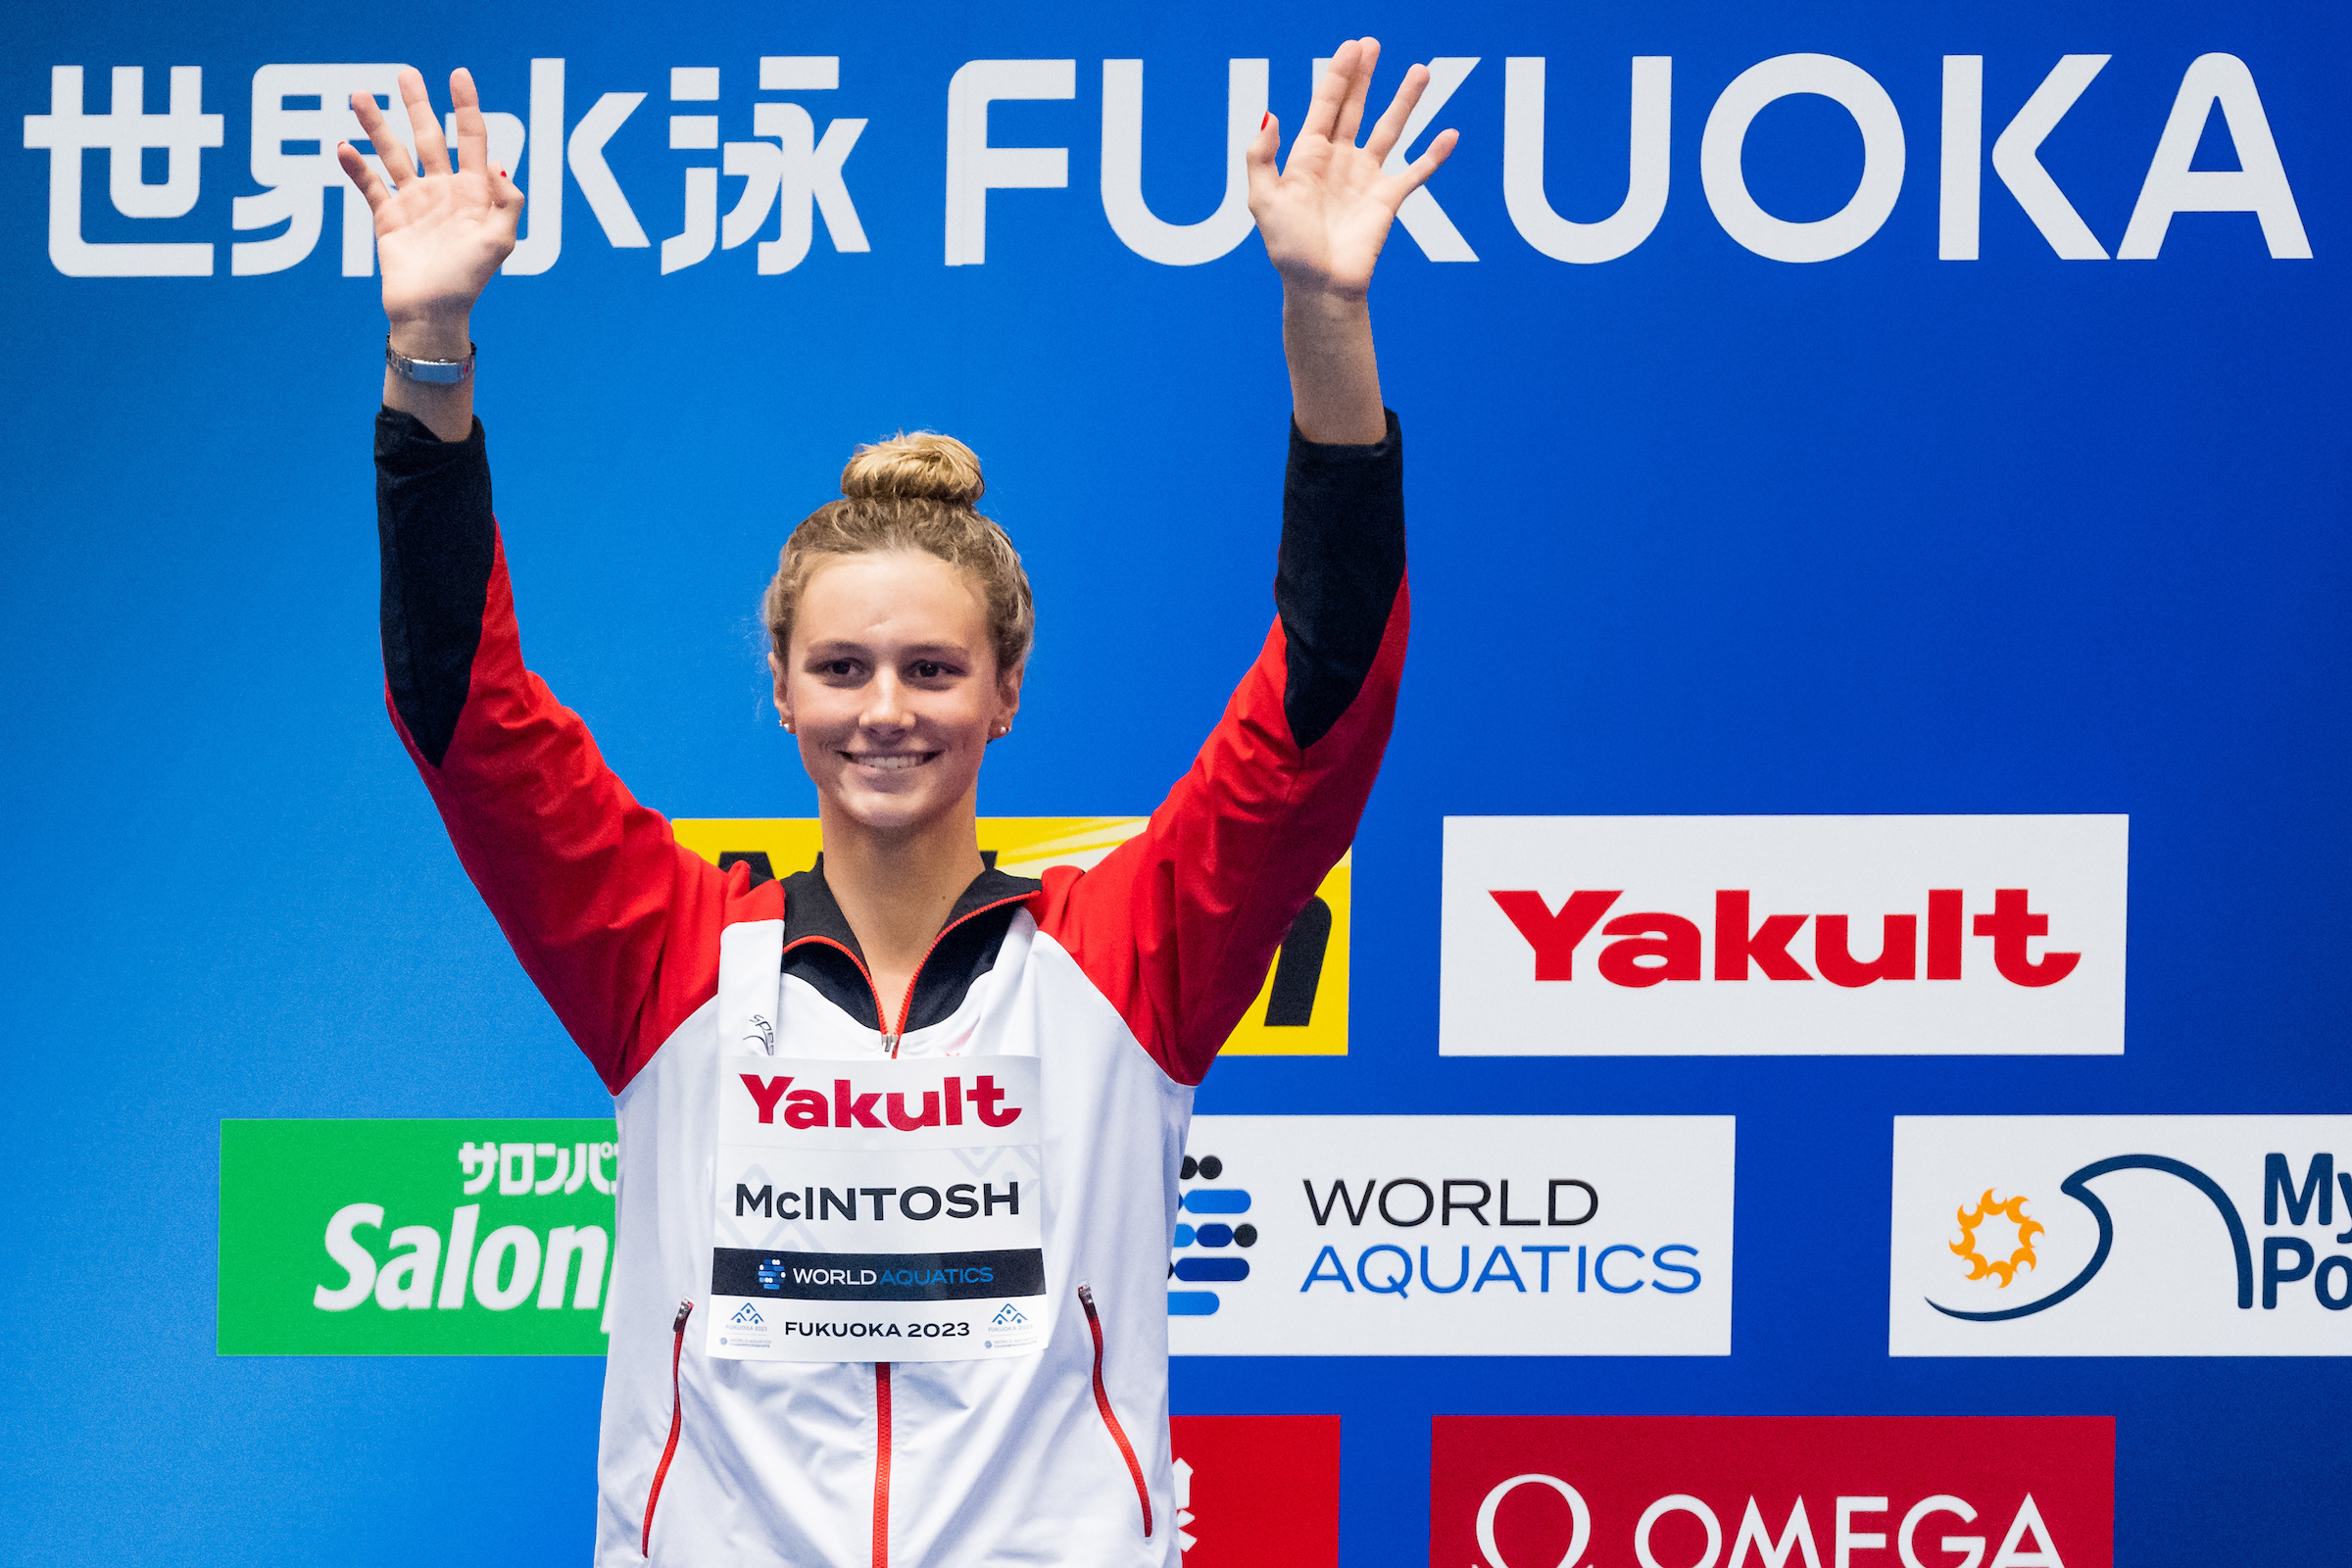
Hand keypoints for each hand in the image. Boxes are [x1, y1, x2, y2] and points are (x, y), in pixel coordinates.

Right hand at [337, 67, 520, 356]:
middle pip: (429, 136)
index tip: (458, 75)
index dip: (466, 106)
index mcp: (473, 192)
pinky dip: (355, 166)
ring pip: (393, 153)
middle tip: (406, 72)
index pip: (472, 139)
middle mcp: (443, 190)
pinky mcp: (388, 217)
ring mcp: (414, 201)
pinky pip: (369, 185)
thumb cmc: (470, 281)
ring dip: (376, 125)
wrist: (432, 313)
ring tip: (359, 95)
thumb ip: (507, 203)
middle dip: (418, 105)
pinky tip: (343, 146)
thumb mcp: (501, 243)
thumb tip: (496, 163)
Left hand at [1246, 39, 1458, 300]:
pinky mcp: (1389, 199)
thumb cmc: (1288, 249)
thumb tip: (1272, 116)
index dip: (1338, 76)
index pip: (1325, 105)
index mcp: (1308, 157)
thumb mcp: (1262, 201)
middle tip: (1373, 44)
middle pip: (1356, 108)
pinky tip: (1450, 133)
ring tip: (1421, 71)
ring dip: (1405, 101)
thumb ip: (1260, 158)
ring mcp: (1366, 178)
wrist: (1320, 286)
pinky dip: (1434, 154)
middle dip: (1365, 77)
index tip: (1351, 47)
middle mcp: (1340, 161)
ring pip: (1391, 129)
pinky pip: (1417, 172)